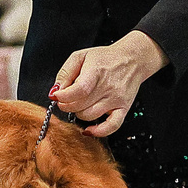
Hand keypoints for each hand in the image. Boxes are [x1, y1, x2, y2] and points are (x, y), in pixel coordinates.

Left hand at [48, 32, 163, 137]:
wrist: (132, 60)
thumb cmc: (106, 58)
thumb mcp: (81, 56)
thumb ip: (65, 73)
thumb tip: (55, 91)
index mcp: (96, 72)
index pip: (79, 90)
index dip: (64, 97)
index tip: (57, 96)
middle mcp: (108, 87)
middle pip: (81, 105)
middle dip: (67, 105)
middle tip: (65, 100)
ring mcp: (116, 99)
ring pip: (90, 116)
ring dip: (78, 114)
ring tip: (79, 105)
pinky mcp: (123, 108)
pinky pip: (112, 126)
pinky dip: (98, 131)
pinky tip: (89, 129)